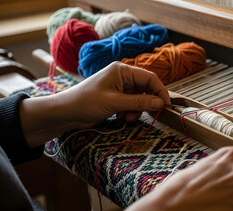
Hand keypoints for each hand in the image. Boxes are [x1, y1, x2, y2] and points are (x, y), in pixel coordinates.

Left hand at [20, 62, 169, 146]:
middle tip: (146, 115)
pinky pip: (132, 105)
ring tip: (127, 118)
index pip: (150, 78)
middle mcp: (123, 77)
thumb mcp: (115, 102)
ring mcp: (120, 88)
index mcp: (122, 70)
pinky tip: (121, 118)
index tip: (166, 106)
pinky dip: (130, 113)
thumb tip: (161, 103)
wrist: (66, 113)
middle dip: (146, 103)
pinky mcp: (116, 99)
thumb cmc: (86, 102)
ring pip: (140, 99)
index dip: (160, 91)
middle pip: (146, 89)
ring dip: (137, 110)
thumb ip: (139, 102)